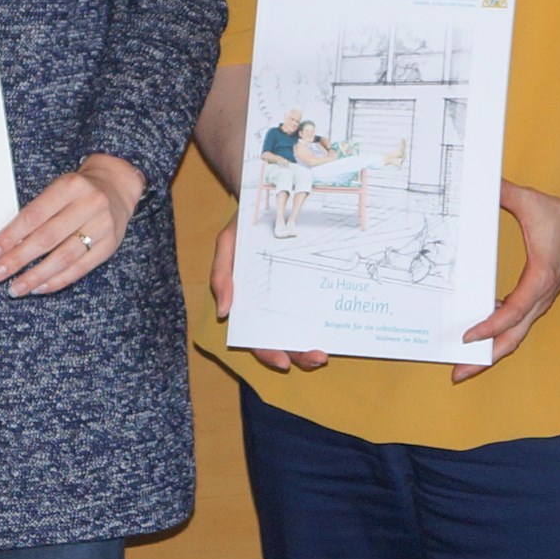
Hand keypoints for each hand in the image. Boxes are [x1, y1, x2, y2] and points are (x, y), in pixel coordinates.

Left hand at [0, 154, 143, 298]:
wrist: (117, 187)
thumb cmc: (79, 190)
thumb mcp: (58, 190)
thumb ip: (37, 213)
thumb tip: (7, 246)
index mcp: (70, 186)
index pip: (34, 215)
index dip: (10, 236)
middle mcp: (89, 205)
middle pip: (47, 238)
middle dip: (18, 260)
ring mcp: (102, 226)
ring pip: (63, 257)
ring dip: (36, 275)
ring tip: (15, 287)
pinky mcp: (110, 245)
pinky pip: (80, 268)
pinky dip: (58, 280)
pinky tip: (40, 287)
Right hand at [209, 217, 328, 372]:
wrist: (273, 196)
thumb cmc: (245, 224)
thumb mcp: (228, 243)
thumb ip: (222, 275)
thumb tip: (224, 312)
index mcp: (248, 300)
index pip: (255, 336)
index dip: (268, 353)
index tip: (284, 362)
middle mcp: (271, 304)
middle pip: (284, 339)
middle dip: (300, 355)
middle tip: (318, 358)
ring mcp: (293, 296)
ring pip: (302, 330)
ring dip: (313, 345)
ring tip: (327, 351)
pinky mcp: (310, 284)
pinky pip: (317, 306)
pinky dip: (326, 319)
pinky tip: (338, 323)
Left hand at [454, 179, 559, 380]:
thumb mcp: (530, 202)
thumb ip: (505, 192)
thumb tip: (483, 181)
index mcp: (540, 278)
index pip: (513, 312)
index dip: (490, 326)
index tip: (469, 336)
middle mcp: (540, 298)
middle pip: (512, 339)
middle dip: (485, 359)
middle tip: (458, 373)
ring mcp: (539, 303)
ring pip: (514, 338)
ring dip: (489, 354)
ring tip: (462, 366)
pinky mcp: (536, 302)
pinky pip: (515, 327)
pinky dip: (496, 337)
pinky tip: (475, 338)